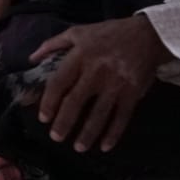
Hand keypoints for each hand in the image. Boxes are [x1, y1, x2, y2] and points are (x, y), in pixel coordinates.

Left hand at [30, 14, 170, 152]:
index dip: (49, 101)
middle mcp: (96, 71)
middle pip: (76, 101)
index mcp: (80, 56)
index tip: (43, 117)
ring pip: (99, 113)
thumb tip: (32, 59)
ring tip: (78, 147)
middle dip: (64, 122)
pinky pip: (122, 117)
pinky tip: (105, 146)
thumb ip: (53, 44)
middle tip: (56, 137)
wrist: (148, 35)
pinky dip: (113, 133)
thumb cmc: (109, 34)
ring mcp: (116, 83)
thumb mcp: (78, 32)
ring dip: (87, 133)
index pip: (59, 82)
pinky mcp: (133, 92)